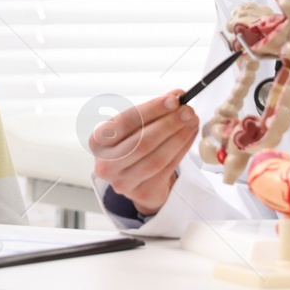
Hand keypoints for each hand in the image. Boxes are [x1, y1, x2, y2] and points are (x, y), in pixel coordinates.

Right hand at [89, 90, 199, 215]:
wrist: (134, 179)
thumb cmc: (132, 145)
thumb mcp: (134, 127)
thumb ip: (152, 111)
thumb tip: (176, 96)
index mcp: (98, 141)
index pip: (125, 122)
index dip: (151, 110)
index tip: (173, 100)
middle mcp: (105, 163)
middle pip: (142, 142)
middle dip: (168, 124)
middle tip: (188, 111)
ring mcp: (122, 182)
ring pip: (156, 158)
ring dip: (178, 138)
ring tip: (191, 122)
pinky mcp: (142, 192)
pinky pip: (167, 169)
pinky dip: (181, 150)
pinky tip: (189, 136)